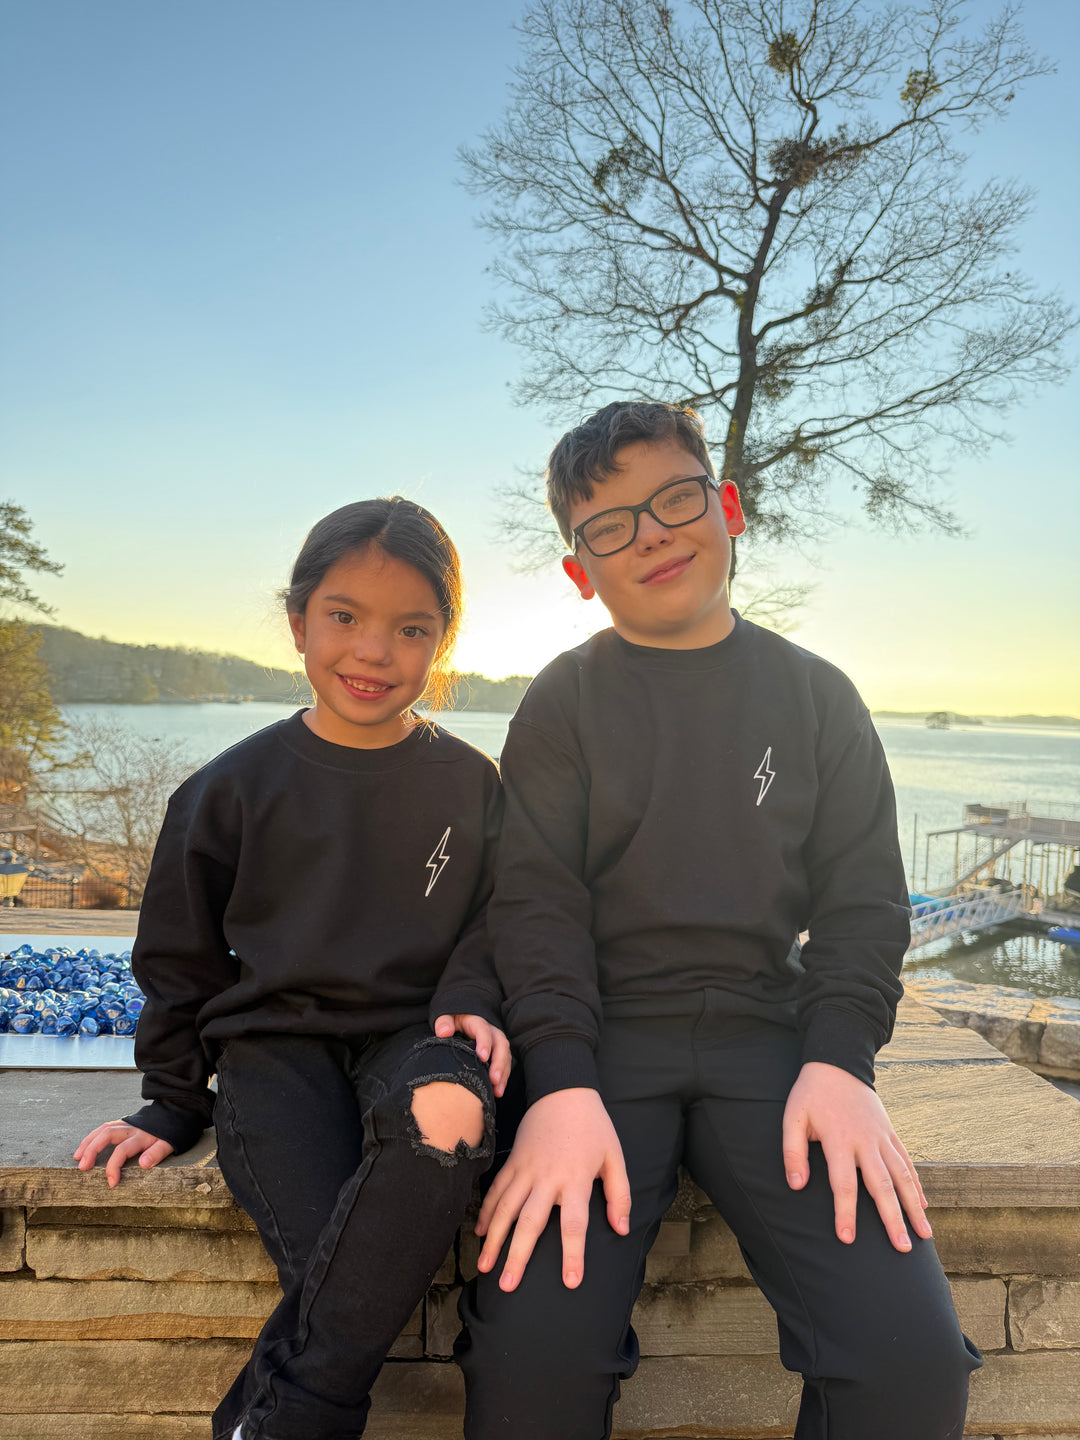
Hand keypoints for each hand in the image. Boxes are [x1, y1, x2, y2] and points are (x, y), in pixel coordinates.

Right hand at [74, 1121, 174, 1187]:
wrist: (176, 1111)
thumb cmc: (172, 1131)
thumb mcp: (170, 1143)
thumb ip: (157, 1153)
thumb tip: (143, 1164)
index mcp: (142, 1136)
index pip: (123, 1151)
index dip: (114, 1167)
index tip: (111, 1183)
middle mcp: (131, 1128)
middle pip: (107, 1135)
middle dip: (92, 1150)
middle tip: (82, 1167)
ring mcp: (126, 1123)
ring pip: (103, 1129)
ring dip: (88, 1143)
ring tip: (77, 1158)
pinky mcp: (123, 1122)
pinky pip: (104, 1128)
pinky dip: (92, 1137)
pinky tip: (84, 1147)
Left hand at [433, 1013, 511, 1096]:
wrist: (458, 1021)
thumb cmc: (451, 1021)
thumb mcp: (445, 1017)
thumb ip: (443, 1022)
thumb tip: (444, 1032)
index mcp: (476, 1022)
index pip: (483, 1030)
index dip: (484, 1043)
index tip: (482, 1057)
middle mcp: (490, 1031)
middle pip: (501, 1044)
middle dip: (499, 1062)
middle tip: (494, 1079)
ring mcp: (496, 1042)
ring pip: (505, 1056)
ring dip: (503, 1074)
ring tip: (497, 1090)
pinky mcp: (497, 1053)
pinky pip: (504, 1064)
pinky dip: (503, 1078)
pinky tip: (497, 1092)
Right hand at [475, 1088, 630, 1290]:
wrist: (564, 1089)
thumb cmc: (594, 1126)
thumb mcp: (615, 1157)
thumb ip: (620, 1195)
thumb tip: (621, 1229)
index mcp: (575, 1178)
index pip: (574, 1224)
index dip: (573, 1254)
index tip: (570, 1282)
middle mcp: (547, 1177)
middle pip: (530, 1222)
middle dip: (518, 1256)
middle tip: (508, 1286)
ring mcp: (526, 1169)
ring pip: (506, 1209)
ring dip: (494, 1240)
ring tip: (485, 1267)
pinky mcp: (513, 1161)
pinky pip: (496, 1189)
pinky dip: (487, 1211)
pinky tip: (480, 1232)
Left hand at [782, 1060, 930, 1252]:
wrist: (838, 1062)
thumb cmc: (811, 1094)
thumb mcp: (793, 1118)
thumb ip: (792, 1152)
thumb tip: (796, 1186)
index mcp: (839, 1141)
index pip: (844, 1184)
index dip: (845, 1213)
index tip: (847, 1239)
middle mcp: (866, 1142)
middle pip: (882, 1186)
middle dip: (893, 1219)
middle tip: (902, 1249)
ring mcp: (882, 1137)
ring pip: (903, 1177)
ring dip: (914, 1207)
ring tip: (924, 1235)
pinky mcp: (891, 1133)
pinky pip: (907, 1162)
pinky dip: (917, 1184)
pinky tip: (924, 1205)